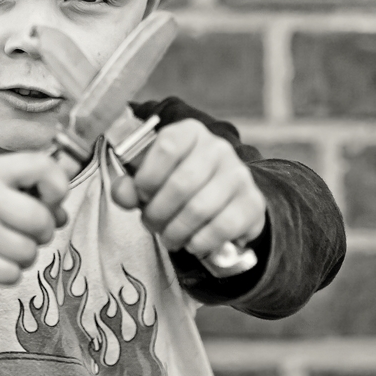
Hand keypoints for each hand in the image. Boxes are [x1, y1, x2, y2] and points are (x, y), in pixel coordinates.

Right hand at [0, 152, 68, 293]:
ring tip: (3, 247)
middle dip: (42, 231)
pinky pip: (13, 274)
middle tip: (26, 231)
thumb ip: (30, 187)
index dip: (58, 186)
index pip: (43, 167)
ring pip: (29, 252)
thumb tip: (61, 213)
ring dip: (23, 255)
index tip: (51, 199)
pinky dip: (7, 272)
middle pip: (42, 220)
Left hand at [111, 119, 265, 259]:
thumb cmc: (181, 184)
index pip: (167, 147)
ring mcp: (239, 175)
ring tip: (169, 237)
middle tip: (152, 224)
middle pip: (181, 184)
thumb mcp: (153, 178)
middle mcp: (218, 148)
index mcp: (190, 132)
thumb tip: (123, 194)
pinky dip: (200, 241)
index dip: (148, 177)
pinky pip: (222, 228)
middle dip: (158, 212)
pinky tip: (192, 243)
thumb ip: (131, 186)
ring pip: (200, 209)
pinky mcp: (252, 203)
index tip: (142, 195)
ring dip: (176, 231)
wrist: (225, 199)